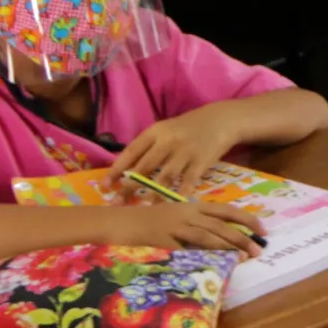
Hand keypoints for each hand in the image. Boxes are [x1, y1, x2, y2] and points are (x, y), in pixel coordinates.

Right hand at [103, 199, 264, 257]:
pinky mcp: (161, 239)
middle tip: (259, 249)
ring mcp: (173, 226)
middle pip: (220, 224)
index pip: (225, 210)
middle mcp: (186, 214)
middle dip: (242, 236)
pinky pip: (184, 248)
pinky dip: (199, 255)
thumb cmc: (144, 221)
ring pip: (206, 235)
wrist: (115, 222)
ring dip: (227, 246)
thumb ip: (194, 225)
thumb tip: (219, 240)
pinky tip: (212, 263)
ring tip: (244, 257)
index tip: (263, 229)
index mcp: (191, 207)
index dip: (246, 218)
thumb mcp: (173, 218)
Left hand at [110, 108, 248, 191]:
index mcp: (155, 132)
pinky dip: (180, 193)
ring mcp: (186, 151)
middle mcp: (168, 141)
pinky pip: (188, 180)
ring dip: (152, 194)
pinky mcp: (202, 160)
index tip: (105, 185)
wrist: (222, 120)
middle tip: (118, 202)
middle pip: (144, 167)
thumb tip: (124, 170)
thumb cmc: (188, 128)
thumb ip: (148, 147)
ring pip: (165, 176)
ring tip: (142, 208)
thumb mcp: (165, 130)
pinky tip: (173, 204)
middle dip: (129, 186)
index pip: (131, 152)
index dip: (116, 169)